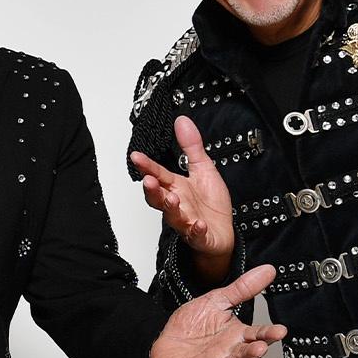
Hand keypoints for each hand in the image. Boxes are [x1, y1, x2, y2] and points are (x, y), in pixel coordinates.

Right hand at [129, 115, 235, 280]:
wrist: (221, 233)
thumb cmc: (210, 204)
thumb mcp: (203, 168)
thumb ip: (191, 146)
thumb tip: (182, 121)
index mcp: (176, 187)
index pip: (158, 174)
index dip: (147, 166)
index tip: (136, 156)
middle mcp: (177, 204)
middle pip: (158, 198)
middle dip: (152, 190)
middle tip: (148, 181)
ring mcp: (186, 221)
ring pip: (173, 216)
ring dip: (171, 208)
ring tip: (172, 199)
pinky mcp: (200, 236)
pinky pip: (196, 234)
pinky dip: (196, 230)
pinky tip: (198, 224)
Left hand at [147, 264, 287, 357]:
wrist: (165, 341)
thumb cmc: (193, 324)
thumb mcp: (216, 300)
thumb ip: (242, 289)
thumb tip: (267, 270)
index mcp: (237, 335)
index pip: (258, 335)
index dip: (270, 334)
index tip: (280, 331)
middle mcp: (229, 354)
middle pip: (248, 357)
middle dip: (254, 353)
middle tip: (259, 348)